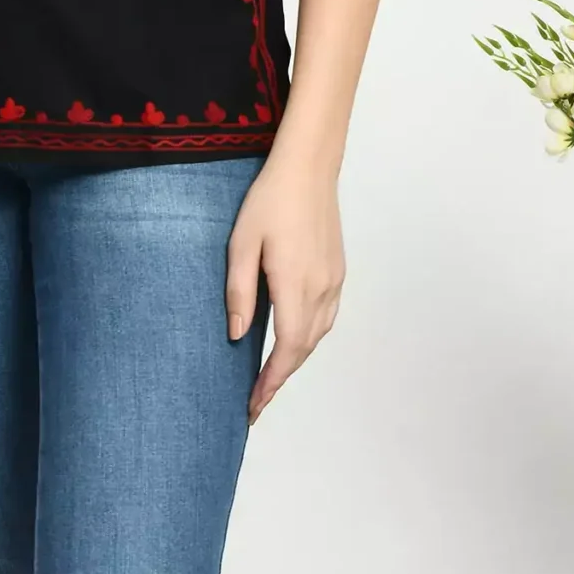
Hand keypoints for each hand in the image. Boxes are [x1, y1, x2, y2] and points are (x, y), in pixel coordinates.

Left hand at [224, 155, 344, 422]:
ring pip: (318, 335)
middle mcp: (321, 289)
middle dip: (280, 378)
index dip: (272, 381)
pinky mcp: (337, 272)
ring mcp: (333, 281)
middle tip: (256, 401)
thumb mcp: (241, 245)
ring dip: (296, 360)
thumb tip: (235, 335)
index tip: (254, 404)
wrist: (308, 168)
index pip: (287, 349)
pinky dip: (308, 338)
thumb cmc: (269, 201)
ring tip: (270, 377)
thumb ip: (239, 293)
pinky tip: (292, 341)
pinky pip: (326, 317)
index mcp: (295, 285)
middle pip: (304, 349)